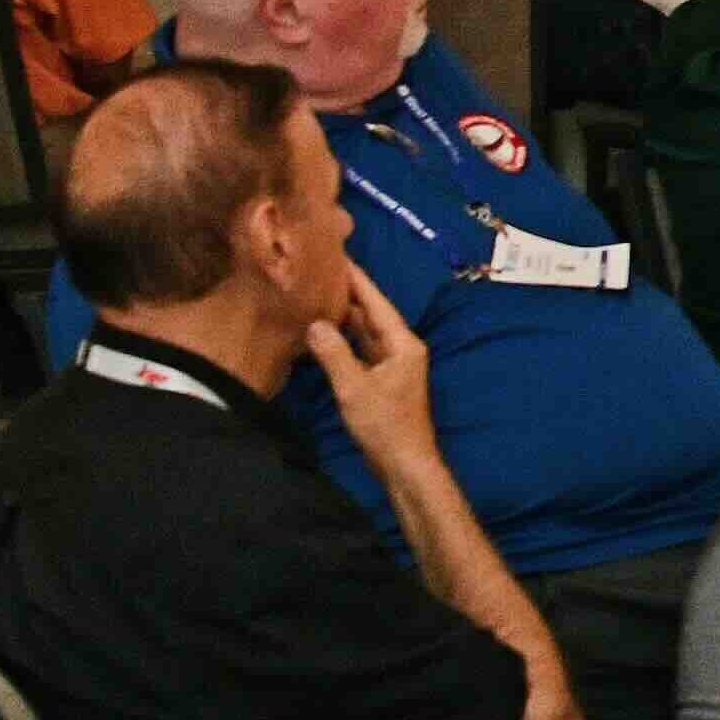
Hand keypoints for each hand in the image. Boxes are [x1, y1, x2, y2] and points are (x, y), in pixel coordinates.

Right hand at [306, 269, 443, 474]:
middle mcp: (401, 348)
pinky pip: (361, 350)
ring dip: (344, 316)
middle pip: (371, 314)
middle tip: (320, 271)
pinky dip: (344, 340)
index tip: (339, 255)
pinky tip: (324, 332)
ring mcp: (393, 365)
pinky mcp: (382, 380)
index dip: (358, 280)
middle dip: (348, 294)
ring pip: (365, 333)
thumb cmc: (385, 426)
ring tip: (318, 293)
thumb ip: (334, 354)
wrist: (404, 464)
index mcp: (403, 344)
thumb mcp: (354, 388)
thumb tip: (315, 323)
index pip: (376, 303)